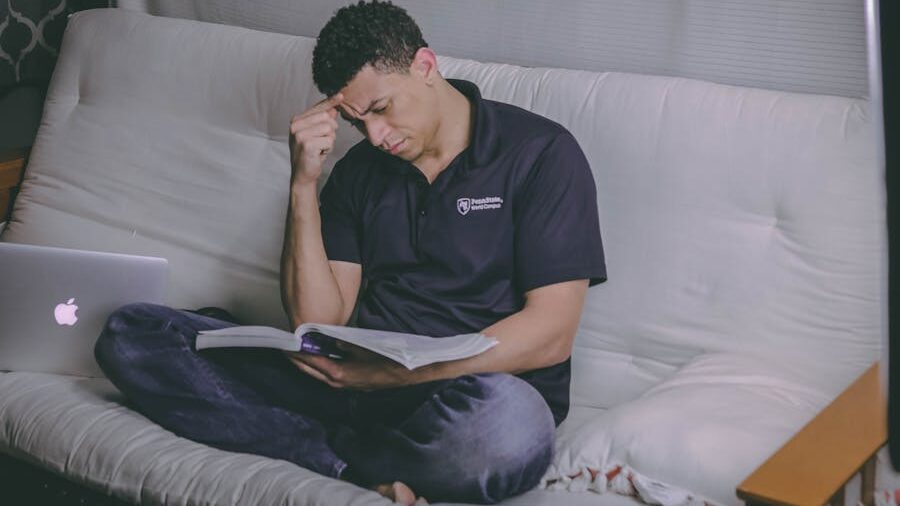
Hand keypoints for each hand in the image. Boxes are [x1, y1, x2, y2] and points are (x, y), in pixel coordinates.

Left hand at [283, 341, 411, 390]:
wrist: (401, 374)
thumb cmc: (384, 361)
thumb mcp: (361, 347)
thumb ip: (343, 343)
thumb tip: (330, 340)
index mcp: (338, 373)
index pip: (310, 361)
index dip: (297, 352)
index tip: (286, 344)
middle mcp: (337, 382)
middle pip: (309, 371)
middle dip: (296, 360)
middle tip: (286, 348)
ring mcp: (342, 385)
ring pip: (317, 374)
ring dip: (307, 364)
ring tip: (298, 352)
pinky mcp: (348, 384)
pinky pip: (327, 375)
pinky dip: (319, 367)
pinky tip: (318, 359)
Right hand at [288, 93, 342, 186]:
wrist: (303, 175)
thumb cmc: (310, 154)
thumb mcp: (316, 134)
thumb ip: (323, 120)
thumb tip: (333, 108)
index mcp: (296, 121)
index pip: (317, 108)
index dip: (330, 102)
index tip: (340, 95)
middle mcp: (296, 125)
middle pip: (326, 117)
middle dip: (331, 130)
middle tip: (322, 142)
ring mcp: (300, 135)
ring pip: (329, 129)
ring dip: (329, 141)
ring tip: (320, 148)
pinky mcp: (307, 144)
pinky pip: (329, 140)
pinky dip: (328, 148)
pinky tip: (319, 154)